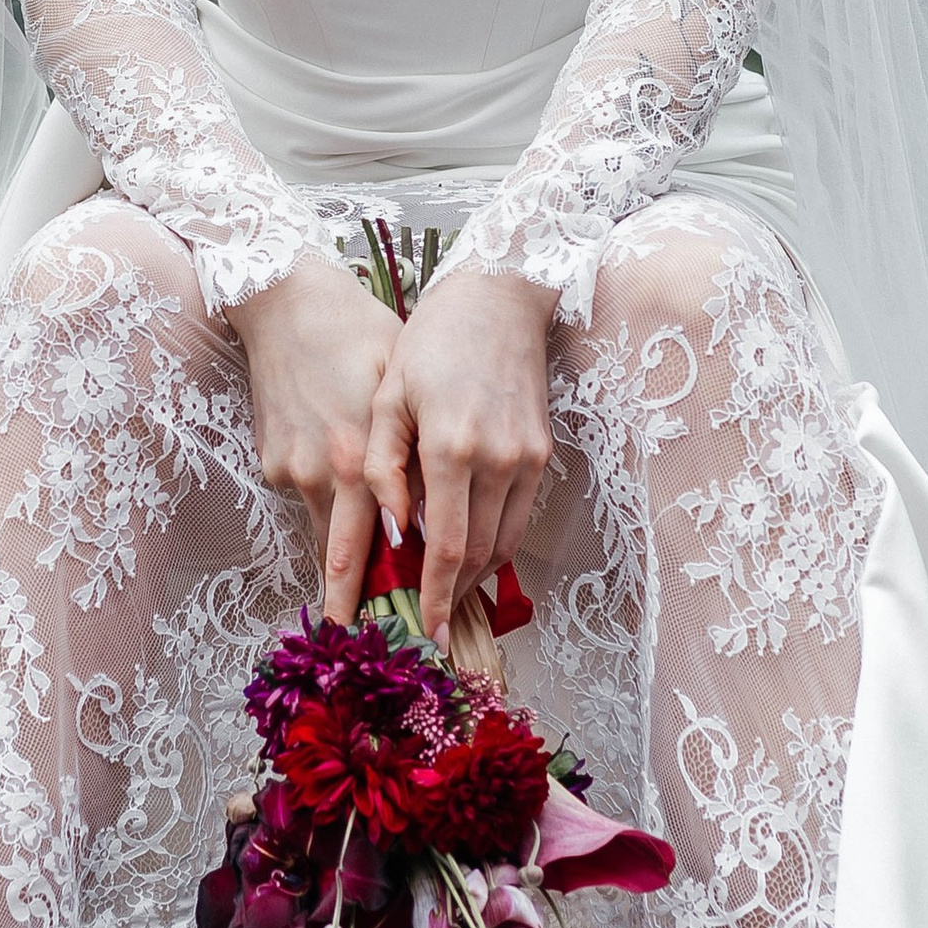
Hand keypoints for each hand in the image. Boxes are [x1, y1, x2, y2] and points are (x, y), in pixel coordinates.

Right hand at [231, 252, 400, 618]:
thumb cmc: (361, 334)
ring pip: (323, 529)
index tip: (401, 627)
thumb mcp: (400, 387)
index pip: (376, 546)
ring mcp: (290, 470)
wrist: (286, 301)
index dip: (387, 592)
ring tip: (360, 580)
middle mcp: (323, 473)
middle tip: (356, 641)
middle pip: (338, 558)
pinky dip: (326, 496)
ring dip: (345, 552)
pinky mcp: (271, 462)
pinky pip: (306, 494)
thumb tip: (425, 514)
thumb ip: (411, 455)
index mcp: (362, 458)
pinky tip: (336, 460)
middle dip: (348, 605)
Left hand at [365, 266, 556, 646]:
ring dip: (474, 577)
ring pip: (503, 542)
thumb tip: (390, 530)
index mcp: (451, 445)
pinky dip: (495, 545)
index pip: (444, 544)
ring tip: (444, 596)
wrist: (498, 298)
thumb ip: (383, 466)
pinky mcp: (543, 454)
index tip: (424, 630)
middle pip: (477, 554)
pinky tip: (468, 554)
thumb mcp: (388, 395)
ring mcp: (527, 458)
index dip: (434, 594)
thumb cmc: (431, 341)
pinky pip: (519, 518)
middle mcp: (497, 458)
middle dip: (452, 595)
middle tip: (427, 623)